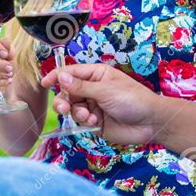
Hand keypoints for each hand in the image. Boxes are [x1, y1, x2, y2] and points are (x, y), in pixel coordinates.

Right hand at [41, 63, 158, 145]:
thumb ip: (81, 86)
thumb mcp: (106, 90)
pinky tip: (96, 123)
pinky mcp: (95, 123)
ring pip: (72, 108)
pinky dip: (84, 122)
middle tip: (64, 107)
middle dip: (64, 100)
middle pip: (67, 92)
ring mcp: (93, 106)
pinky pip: (80, 122)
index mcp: (96, 75)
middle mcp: (92, 89)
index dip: (57, 77)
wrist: (150, 122)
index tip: (45, 83)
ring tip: (88, 116)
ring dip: (76, 113)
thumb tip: (61, 76)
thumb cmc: (133, 99)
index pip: (71, 73)